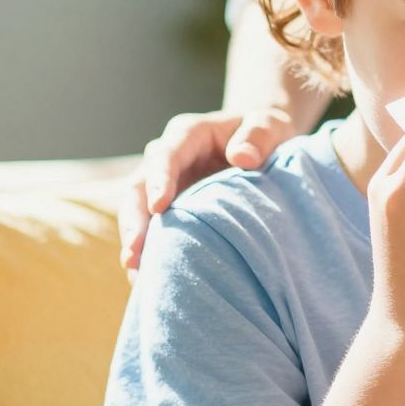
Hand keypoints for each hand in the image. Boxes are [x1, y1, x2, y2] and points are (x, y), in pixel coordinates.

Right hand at [121, 106, 304, 271]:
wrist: (264, 145)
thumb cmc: (266, 134)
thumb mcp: (270, 125)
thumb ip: (260, 135)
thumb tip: (243, 158)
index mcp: (189, 135)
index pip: (166, 154)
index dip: (159, 179)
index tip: (158, 206)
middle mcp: (169, 160)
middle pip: (139, 187)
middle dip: (134, 220)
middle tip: (134, 252)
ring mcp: (166, 185)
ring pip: (139, 212)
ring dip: (136, 242)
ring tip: (137, 274)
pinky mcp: (172, 208)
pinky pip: (154, 230)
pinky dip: (151, 252)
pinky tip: (149, 280)